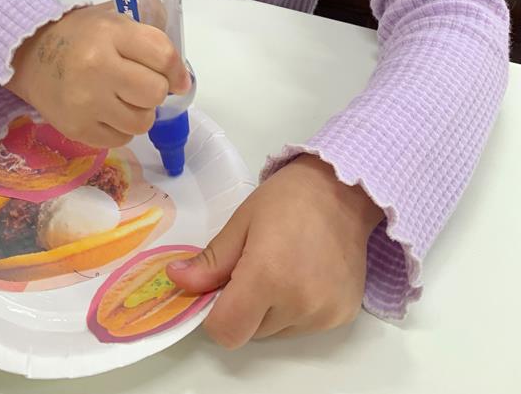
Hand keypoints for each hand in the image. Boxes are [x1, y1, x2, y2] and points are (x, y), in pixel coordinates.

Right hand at [5, 3, 190, 146]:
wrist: (29, 56)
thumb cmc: (79, 35)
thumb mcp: (112, 15)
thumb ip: (150, 22)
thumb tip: (181, 62)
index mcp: (110, 33)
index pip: (163, 56)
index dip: (177, 70)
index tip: (177, 78)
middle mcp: (97, 67)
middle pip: (155, 92)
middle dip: (156, 90)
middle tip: (143, 84)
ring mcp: (85, 102)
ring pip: (142, 121)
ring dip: (140, 111)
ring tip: (124, 98)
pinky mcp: (77, 128)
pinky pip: (121, 139)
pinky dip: (121, 127)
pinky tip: (108, 111)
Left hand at [166, 155, 383, 347]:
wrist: (343, 189)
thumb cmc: (288, 198)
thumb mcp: (242, 223)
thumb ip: (210, 261)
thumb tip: (176, 281)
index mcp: (268, 277)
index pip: (227, 331)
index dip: (216, 314)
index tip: (222, 288)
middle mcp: (299, 303)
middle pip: (251, 332)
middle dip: (245, 307)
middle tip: (256, 265)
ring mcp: (324, 313)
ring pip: (277, 331)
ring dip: (271, 309)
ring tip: (285, 266)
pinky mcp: (342, 316)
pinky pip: (304, 326)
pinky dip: (297, 309)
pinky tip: (306, 273)